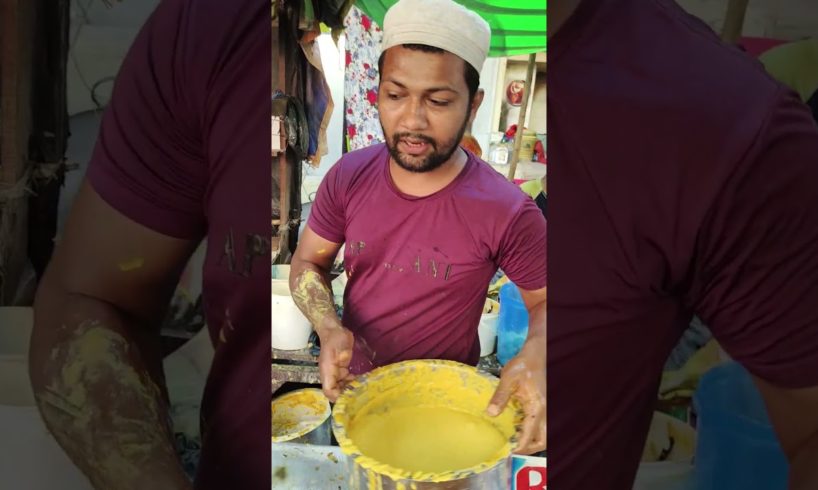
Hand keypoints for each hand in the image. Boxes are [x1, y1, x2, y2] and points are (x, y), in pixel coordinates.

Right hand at [317, 323, 355, 401]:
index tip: (352, 397)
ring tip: (363, 390)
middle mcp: (330, 374)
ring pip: (341, 387)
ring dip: (351, 389)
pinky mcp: (341, 368)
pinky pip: (347, 380)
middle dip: (346, 395)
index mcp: (327, 372)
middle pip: (335, 391)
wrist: (334, 330)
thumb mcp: (341, 352)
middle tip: (361, 396)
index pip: (329, 391)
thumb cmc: (335, 339)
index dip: (338, 397)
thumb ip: (341, 367)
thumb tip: (344, 376)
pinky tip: (362, 382)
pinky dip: (353, 383)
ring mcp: (335, 372)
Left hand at [487, 337, 545, 453]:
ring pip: (543, 434)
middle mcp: (544, 411)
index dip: (518, 446)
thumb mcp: (508, 378)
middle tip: (511, 450)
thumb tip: (490, 414)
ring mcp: (545, 409)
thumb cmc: (524, 364)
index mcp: (537, 407)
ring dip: (530, 440)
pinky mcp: (541, 406)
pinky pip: (539, 425)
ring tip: (512, 440)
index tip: (506, 452)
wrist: (537, 353)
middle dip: (528, 449)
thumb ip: (500, 397)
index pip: (529, 435)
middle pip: (542, 440)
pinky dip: (530, 431)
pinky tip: (515, 426)